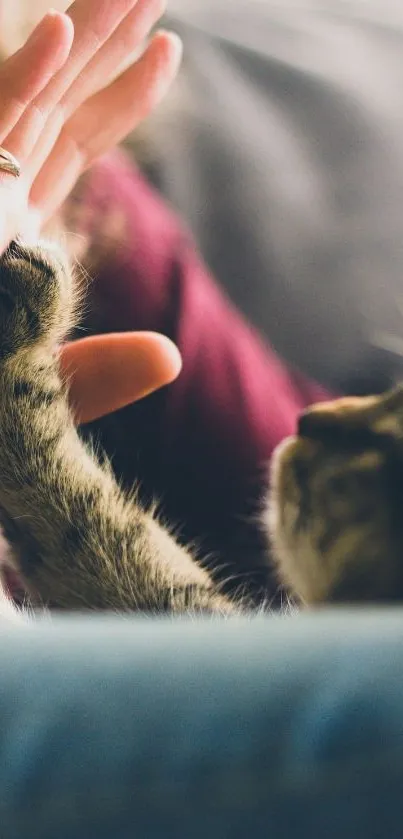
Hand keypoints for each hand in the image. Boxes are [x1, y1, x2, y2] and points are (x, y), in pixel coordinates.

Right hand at [0, 1, 182, 420]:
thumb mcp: (42, 391)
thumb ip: (102, 373)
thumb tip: (169, 360)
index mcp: (19, 225)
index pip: (79, 142)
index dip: (122, 94)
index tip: (168, 49)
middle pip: (63, 101)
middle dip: (108, 39)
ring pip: (33, 99)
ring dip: (81, 36)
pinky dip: (21, 81)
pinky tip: (60, 33)